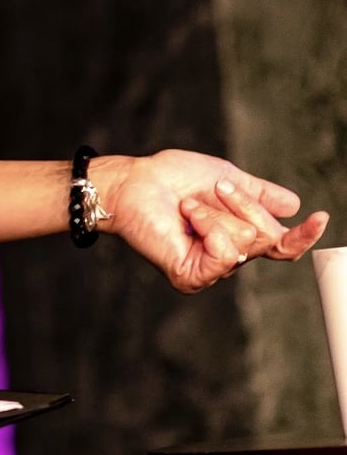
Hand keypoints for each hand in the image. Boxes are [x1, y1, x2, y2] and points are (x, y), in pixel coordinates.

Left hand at [97, 149, 328, 292]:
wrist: (135, 180)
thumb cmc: (172, 178)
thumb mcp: (226, 178)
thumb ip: (261, 194)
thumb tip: (294, 206)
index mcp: (241, 235)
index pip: (284, 246)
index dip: (304, 236)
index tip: (320, 218)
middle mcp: (230, 256)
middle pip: (268, 236)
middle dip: (244, 204)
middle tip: (214, 189)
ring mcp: (211, 268)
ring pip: (247, 240)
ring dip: (217, 212)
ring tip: (188, 205)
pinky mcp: (192, 276)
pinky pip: (225, 252)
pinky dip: (209, 226)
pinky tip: (189, 217)